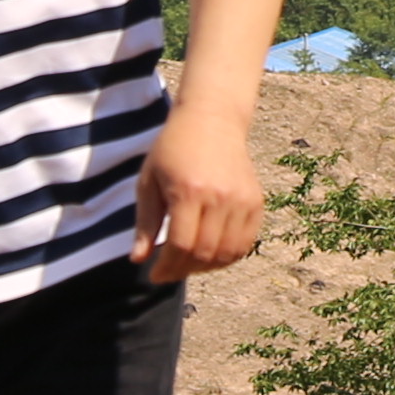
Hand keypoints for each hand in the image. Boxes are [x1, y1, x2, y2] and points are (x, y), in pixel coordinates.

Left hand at [133, 95, 267, 280]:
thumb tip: (138, 260)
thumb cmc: (173, 148)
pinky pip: (244, 243)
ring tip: (187, 264)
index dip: (166, 267)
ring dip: (205, 267)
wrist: (212, 119)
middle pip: (203, 253)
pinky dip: (227, 257)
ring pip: (226, 253)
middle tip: (168, 271)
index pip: (180, 245)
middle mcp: (219, 197)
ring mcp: (242, 200)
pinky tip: (210, 255)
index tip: (154, 274)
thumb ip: (144, 223)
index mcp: (188, 190)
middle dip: (182, 270)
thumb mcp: (148, 181)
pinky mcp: (256, 201)